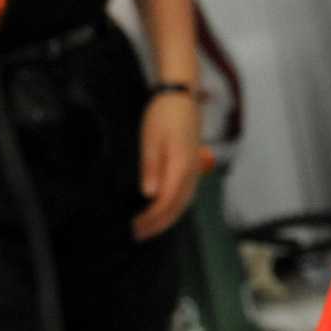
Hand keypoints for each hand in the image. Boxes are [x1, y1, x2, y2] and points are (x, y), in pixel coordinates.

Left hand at [134, 90, 201, 239]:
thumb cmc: (163, 115)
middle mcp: (192, 171)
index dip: (151, 219)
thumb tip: (150, 194)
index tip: (136, 228)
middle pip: (178, 207)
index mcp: (181, 166)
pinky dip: (176, 207)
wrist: (181, 96)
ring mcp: (195, 169)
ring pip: (185, 202)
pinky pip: (187, 194)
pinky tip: (165, 209)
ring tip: (150, 227)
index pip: (166, 202)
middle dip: (159, 224)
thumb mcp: (151, 139)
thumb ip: (152, 168)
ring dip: (168, 218)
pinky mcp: (194, 165)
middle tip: (139, 234)